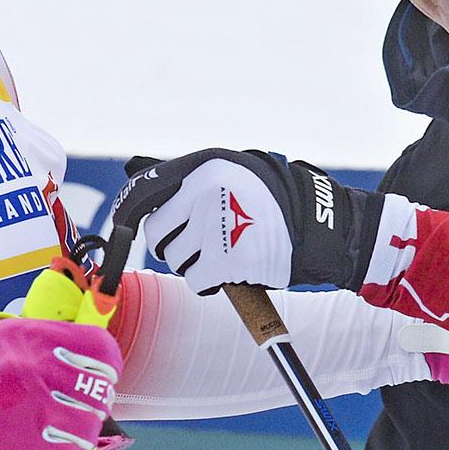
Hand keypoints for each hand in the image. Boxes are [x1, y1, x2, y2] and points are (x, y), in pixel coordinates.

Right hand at [0, 314, 122, 449]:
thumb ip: (36, 338)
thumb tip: (73, 349)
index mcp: (33, 337)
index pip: (100, 351)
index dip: (106, 366)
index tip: (100, 375)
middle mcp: (38, 369)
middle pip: (98, 391)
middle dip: (94, 403)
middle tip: (82, 409)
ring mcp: (31, 407)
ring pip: (87, 427)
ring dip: (82, 434)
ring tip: (67, 435)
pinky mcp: (20, 445)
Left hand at [110, 150, 388, 295]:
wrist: (322, 225)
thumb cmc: (275, 199)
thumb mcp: (234, 170)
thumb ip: (190, 177)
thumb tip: (134, 172)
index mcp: (204, 166)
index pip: (144, 189)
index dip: (130, 210)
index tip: (126, 223)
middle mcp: (204, 193)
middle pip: (157, 232)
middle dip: (173, 243)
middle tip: (200, 243)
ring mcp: (214, 227)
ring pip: (176, 260)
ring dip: (193, 264)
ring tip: (224, 253)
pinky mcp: (226, 260)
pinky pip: (197, 280)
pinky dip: (210, 283)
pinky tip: (229, 272)